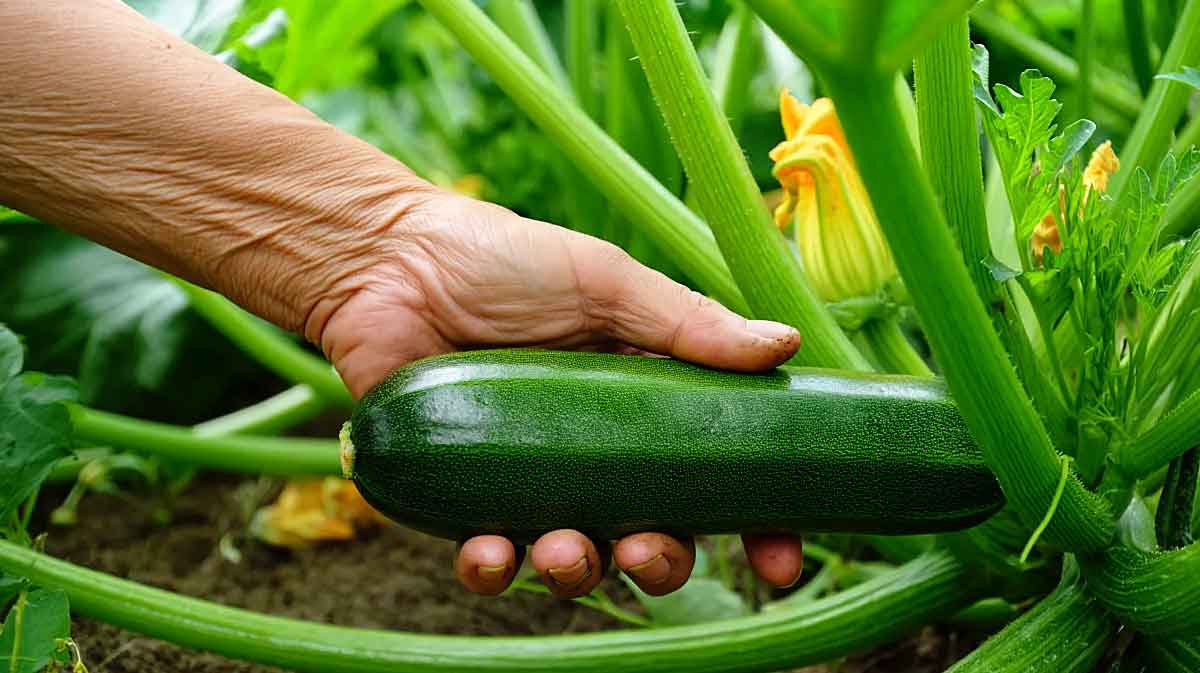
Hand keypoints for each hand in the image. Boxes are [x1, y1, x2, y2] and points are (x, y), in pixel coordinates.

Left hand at [307, 190, 804, 597]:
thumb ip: (688, 323)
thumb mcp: (606, 282)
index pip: (709, 475)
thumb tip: (785, 345)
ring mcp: (528, 477)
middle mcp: (592, 450)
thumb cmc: (500, 260)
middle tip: (647, 550)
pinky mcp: (461, 495)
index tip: (780, 558)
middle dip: (660, 562)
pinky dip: (492, 566)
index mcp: (639, 403)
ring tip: (562, 550)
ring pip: (573, 557)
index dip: (751, 523)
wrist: (387, 260)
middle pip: (650, 533)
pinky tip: (488, 551)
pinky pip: (487, 555)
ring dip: (577, 571)